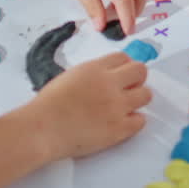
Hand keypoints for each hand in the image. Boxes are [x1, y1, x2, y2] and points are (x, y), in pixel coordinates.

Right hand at [31, 52, 151, 159]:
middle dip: (137, 80)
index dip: (124, 67)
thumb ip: (92, 75)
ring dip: (137, 100)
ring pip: (146, 95)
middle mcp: (109, 84)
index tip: (122, 75)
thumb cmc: (48, 106)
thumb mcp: (70, 77)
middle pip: (141, 71)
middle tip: (128, 90)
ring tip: (125, 108)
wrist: (42, 129)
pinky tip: (122, 123)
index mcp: (95, 69)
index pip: (123, 58)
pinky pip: (141, 120)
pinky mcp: (119, 128)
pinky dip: (134, 122)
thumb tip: (106, 78)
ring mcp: (117, 106)